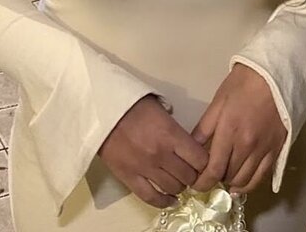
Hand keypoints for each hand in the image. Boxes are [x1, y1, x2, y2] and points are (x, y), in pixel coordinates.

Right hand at [98, 94, 210, 208]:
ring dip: (179, 186)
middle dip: (192, 175)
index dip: (204, 162)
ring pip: (173, 188)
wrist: (102, 111)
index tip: (201, 161)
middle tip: (189, 171)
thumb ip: (174, 125)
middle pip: (189, 176)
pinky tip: (170, 200)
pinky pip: (151, 197)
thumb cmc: (131, 105)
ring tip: (177, 180)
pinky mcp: (130, 178)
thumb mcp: (159, 108)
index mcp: (171, 134)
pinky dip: (164, 201)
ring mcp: (146, 168)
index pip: (200, 159)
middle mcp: (162, 154)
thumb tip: (184, 138)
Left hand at [189, 63, 285, 195]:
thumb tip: (192, 148)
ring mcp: (264, 150)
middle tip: (208, 176)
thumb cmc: (243, 83)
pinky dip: (250, 184)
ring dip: (231, 182)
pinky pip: (261, 176)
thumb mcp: (218, 101)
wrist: (275, 75)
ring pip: (245, 180)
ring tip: (223, 177)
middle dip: (215, 179)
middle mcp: (247, 146)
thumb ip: (204, 127)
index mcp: (229, 132)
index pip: (214, 169)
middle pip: (228, 176)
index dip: (203, 182)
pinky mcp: (277, 150)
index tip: (195, 184)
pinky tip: (241, 183)